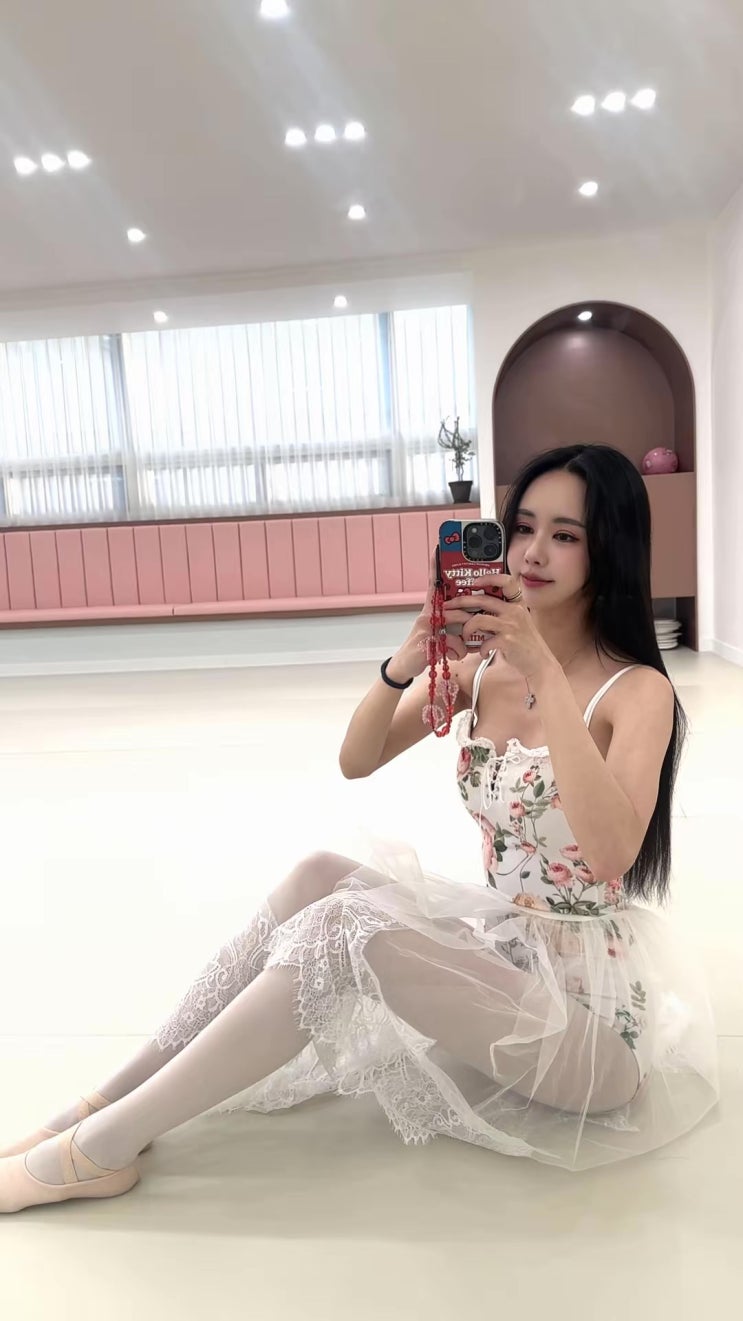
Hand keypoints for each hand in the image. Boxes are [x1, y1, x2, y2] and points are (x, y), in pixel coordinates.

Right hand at [384, 552, 465, 683]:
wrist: (404, 666)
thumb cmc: (424, 649)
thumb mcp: (439, 636)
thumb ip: (454, 630)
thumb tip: (472, 630)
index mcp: (430, 611)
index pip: (434, 585)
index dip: (436, 568)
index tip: (438, 549)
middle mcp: (427, 614)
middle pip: (457, 607)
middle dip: (469, 619)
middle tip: (476, 629)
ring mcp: (425, 626)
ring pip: (457, 624)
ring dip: (463, 641)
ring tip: (459, 650)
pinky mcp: (427, 640)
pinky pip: (453, 643)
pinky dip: (457, 652)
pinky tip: (450, 657)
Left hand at [442, 574, 556, 679]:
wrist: (540, 663)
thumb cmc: (525, 644)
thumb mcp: (517, 623)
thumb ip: (501, 615)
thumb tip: (477, 611)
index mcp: (517, 604)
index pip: (506, 581)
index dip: (489, 578)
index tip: (474, 582)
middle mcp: (514, 611)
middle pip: (482, 599)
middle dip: (461, 601)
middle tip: (448, 606)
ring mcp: (511, 625)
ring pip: (478, 619)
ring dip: (466, 628)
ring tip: (464, 635)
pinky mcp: (508, 640)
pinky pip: (485, 641)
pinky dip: (480, 649)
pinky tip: (482, 653)